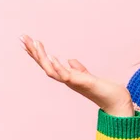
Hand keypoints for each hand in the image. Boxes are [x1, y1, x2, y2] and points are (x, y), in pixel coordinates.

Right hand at [19, 34, 133, 115]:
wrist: (116, 102)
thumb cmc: (102, 90)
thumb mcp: (88, 76)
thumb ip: (79, 69)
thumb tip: (70, 60)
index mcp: (67, 77)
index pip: (48, 64)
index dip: (37, 54)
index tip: (26, 41)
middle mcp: (67, 80)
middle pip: (45, 65)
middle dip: (33, 52)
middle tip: (23, 37)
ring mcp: (73, 82)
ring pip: (51, 70)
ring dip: (42, 57)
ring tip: (35, 43)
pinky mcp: (82, 83)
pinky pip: (65, 75)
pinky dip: (57, 66)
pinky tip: (51, 56)